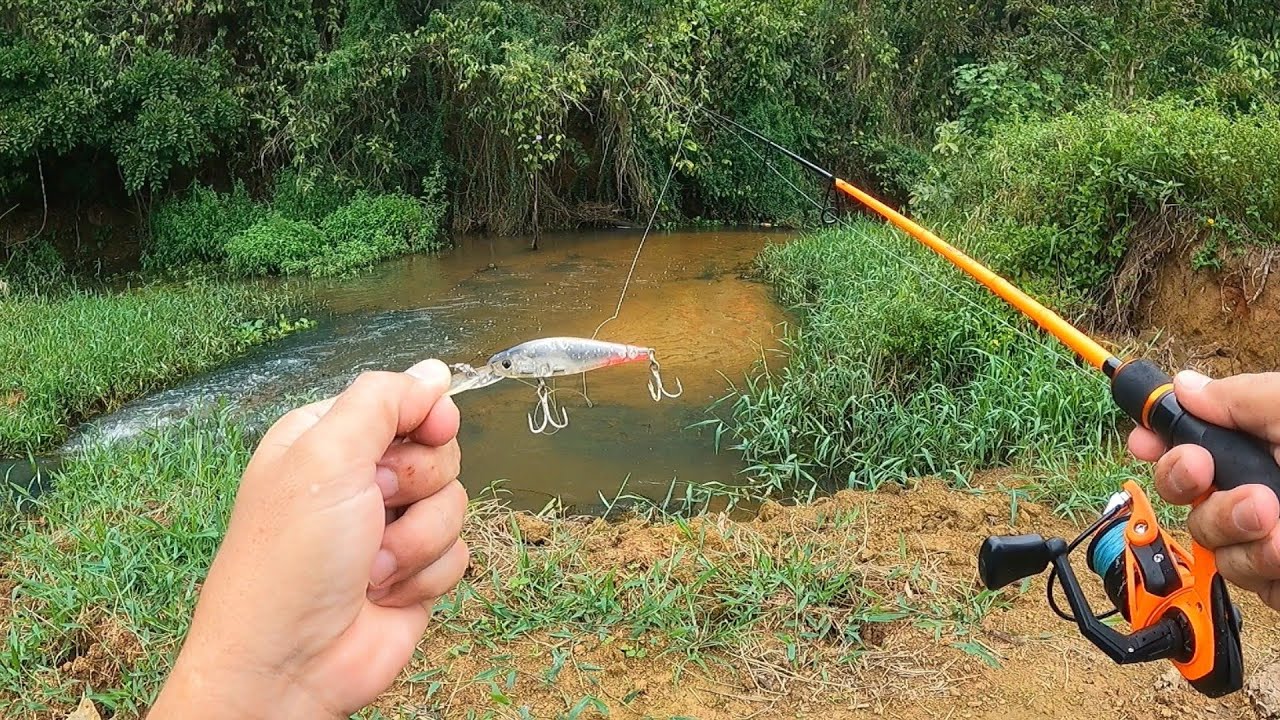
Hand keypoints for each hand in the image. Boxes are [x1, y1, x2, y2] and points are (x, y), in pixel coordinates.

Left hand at [149, 361, 469, 718]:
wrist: (289, 664)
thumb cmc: (288, 562)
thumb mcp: (326, 457)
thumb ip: (383, 401)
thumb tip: (434, 372)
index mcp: (328, 439)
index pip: (403, 400)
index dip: (426, 416)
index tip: (431, 431)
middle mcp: (358, 479)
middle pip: (438, 451)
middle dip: (416, 485)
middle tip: (374, 508)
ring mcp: (388, 528)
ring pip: (454, 503)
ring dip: (418, 539)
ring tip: (370, 565)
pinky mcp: (414, 572)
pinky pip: (458, 553)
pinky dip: (425, 575)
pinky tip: (383, 594)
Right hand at [1128, 370, 1279, 609]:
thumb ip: (1241, 397)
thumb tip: (1185, 385)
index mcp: (1261, 443)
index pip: (1194, 432)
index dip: (1158, 434)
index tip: (1140, 439)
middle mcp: (1255, 485)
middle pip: (1179, 484)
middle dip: (1181, 478)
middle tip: (1203, 472)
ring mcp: (1260, 535)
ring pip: (1201, 532)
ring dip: (1230, 523)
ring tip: (1275, 520)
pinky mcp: (1270, 578)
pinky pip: (1232, 571)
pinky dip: (1257, 561)